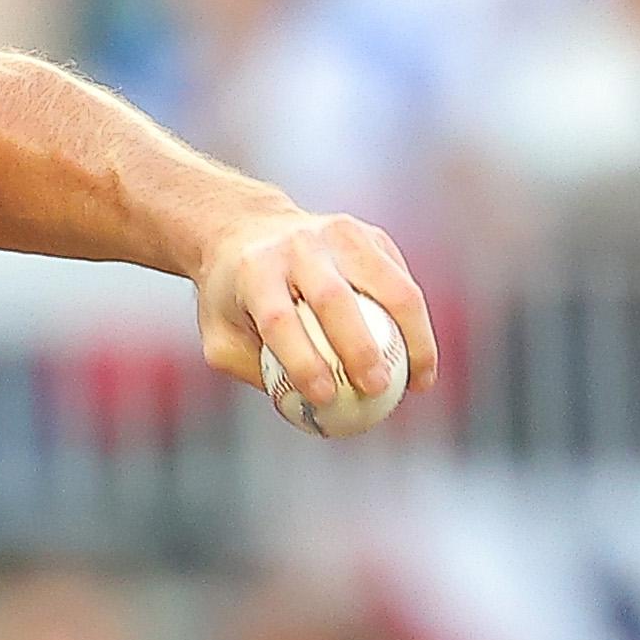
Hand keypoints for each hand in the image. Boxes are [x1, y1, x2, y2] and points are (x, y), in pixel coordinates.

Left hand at [192, 208, 439, 410]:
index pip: (279, 320)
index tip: (325, 398)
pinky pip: (401, 279)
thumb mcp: (219, 336)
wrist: (248, 230)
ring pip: (387, 285)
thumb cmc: (232, 298)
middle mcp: (297, 246)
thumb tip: (300, 410)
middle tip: (377, 390)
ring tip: (420, 380)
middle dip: (360, 349)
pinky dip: (416, 321)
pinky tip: (421, 358)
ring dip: (412, 336)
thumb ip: (252, 372)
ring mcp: (337, 234)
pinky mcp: (368, 235)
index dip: (303, 361)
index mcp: (254, 271)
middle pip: (334, 299)